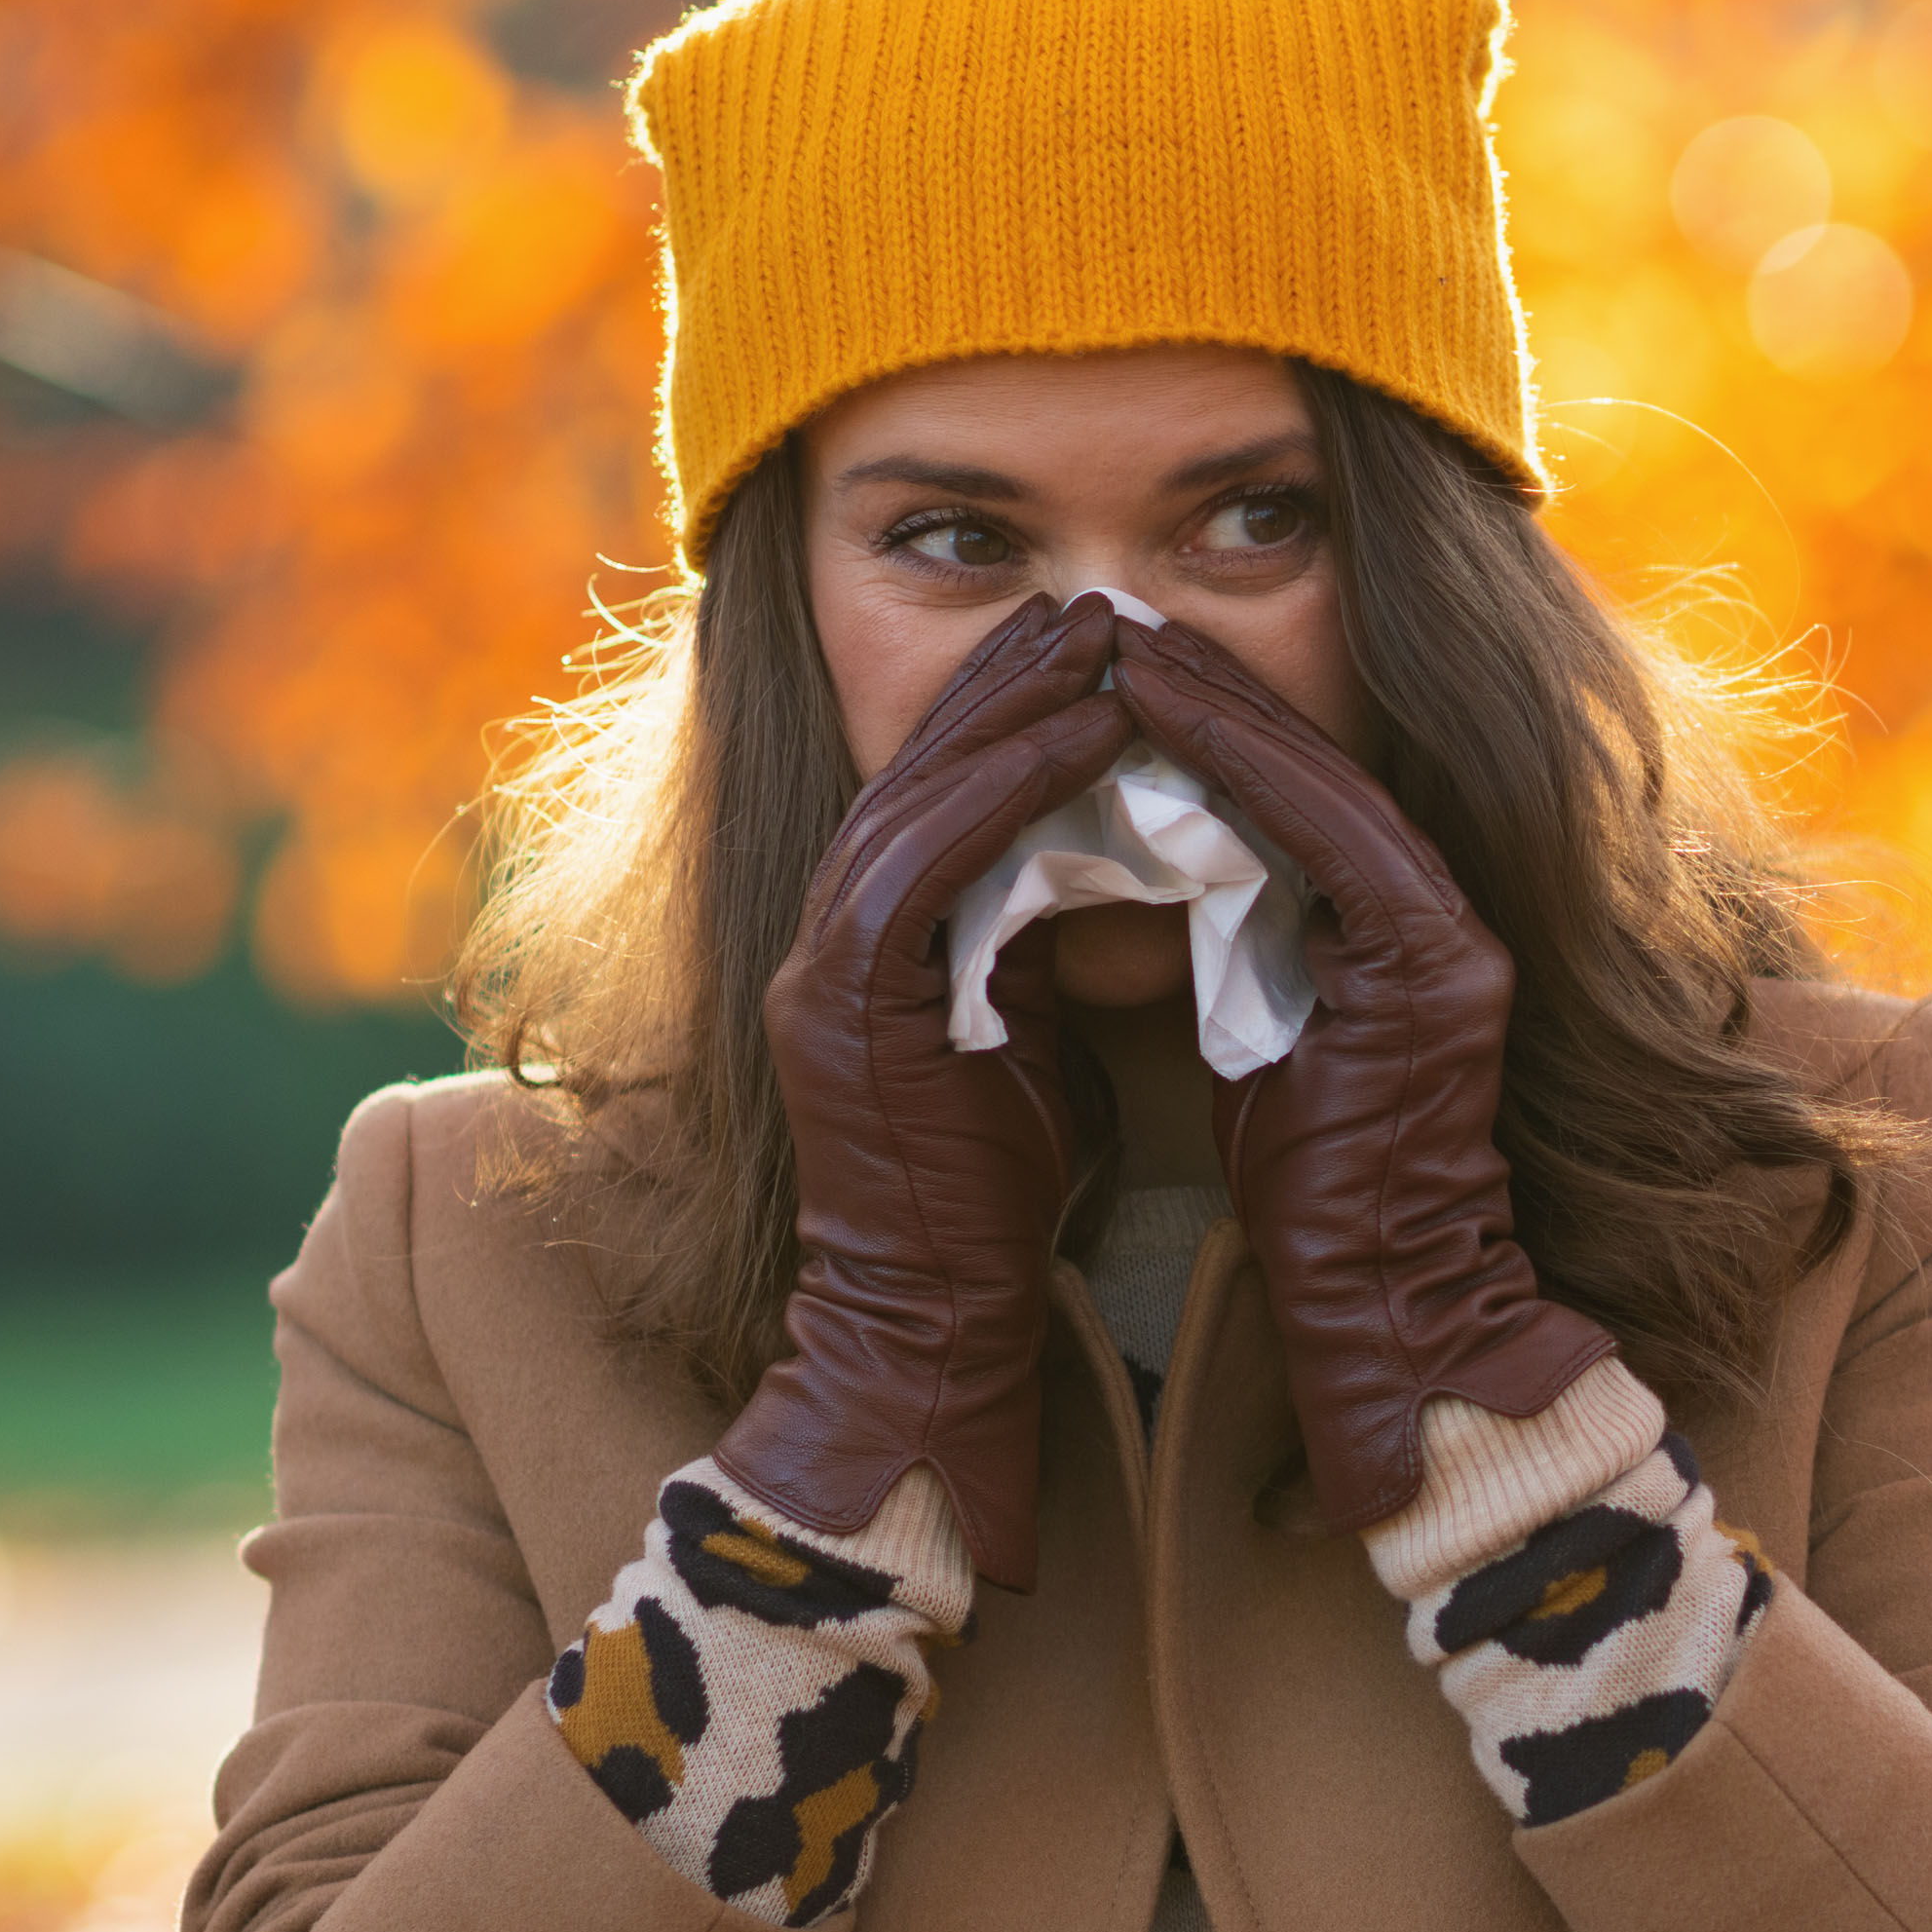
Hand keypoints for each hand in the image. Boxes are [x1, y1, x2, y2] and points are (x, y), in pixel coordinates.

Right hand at [711, 590, 1133, 1587]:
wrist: (931, 1333)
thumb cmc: (995, 1207)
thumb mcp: (1023, 1045)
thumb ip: (1033, 951)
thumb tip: (1109, 872)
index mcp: (868, 949)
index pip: (931, 791)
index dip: (1005, 710)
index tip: (1089, 640)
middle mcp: (826, 941)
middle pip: (910, 766)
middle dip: (1004, 676)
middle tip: (1092, 598)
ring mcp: (823, 969)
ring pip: (913, 791)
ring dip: (1012, 703)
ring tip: (1101, 632)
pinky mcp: (847, 1004)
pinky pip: (927, 853)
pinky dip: (1008, 781)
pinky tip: (1086, 726)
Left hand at [1110, 614, 1613, 1531]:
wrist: (1388, 1306)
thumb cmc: (1314, 1198)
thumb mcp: (1269, 1044)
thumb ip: (1247, 953)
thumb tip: (1162, 872)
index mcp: (1408, 938)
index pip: (1304, 799)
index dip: (1217, 720)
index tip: (1124, 662)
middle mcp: (1445, 921)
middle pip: (1319, 765)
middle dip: (1212, 686)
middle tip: (1112, 618)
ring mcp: (1451, 937)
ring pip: (1323, 779)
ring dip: (1217, 700)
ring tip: (1122, 640)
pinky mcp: (1435, 966)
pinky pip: (1324, 829)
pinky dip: (1237, 761)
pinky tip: (1154, 709)